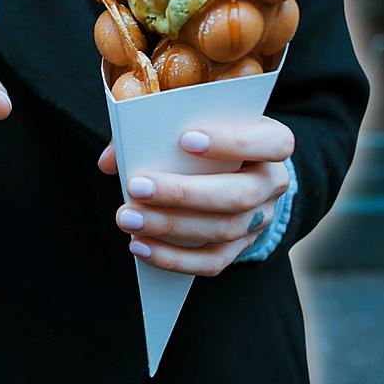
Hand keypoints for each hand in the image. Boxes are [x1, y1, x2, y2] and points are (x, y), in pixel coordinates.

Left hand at [97, 116, 292, 275]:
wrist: (231, 169)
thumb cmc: (203, 137)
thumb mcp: (188, 122)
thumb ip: (150, 130)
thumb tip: (111, 161)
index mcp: (270, 142)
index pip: (271, 142)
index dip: (232, 142)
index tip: (185, 139)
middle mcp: (272, 182)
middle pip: (239, 194)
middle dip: (184, 193)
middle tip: (137, 187)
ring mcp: (260, 219)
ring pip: (223, 230)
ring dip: (170, 226)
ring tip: (127, 218)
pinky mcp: (240, 247)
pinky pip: (212, 262)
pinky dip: (173, 258)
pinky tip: (139, 246)